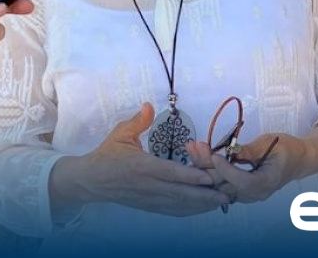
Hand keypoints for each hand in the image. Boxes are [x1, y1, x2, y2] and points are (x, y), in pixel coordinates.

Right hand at [50, 103, 230, 217]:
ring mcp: (149, 199)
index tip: (210, 176)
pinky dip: (190, 210)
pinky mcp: (149, 206)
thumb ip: (137, 121)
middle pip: (181, 193)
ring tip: (223, 200)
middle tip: (228, 193)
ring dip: (202, 204)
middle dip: (206, 194)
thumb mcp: (119, 134)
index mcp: (142, 167)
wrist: (89, 182)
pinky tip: (204, 208)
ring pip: (180, 204)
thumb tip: (148, 106)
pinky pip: (173, 211)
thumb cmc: (107, 155)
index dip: (191, 176)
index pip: (170, 173)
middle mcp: (148, 186)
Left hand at [187, 133, 310, 204]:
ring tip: (192, 148)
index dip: (225, 169)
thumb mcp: (270, 144)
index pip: (241, 181)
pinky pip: (221, 183)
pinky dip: (209, 170)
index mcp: (266, 183)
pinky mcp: (240, 190)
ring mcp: (246, 194)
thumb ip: (249, 150)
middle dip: (207, 165)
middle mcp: (254, 194)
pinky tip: (198, 155)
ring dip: (204, 167)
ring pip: (219, 185)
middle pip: (224, 184)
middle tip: (195, 146)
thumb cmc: (287, 148)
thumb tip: (229, 151)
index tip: (214, 154)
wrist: (298, 160)